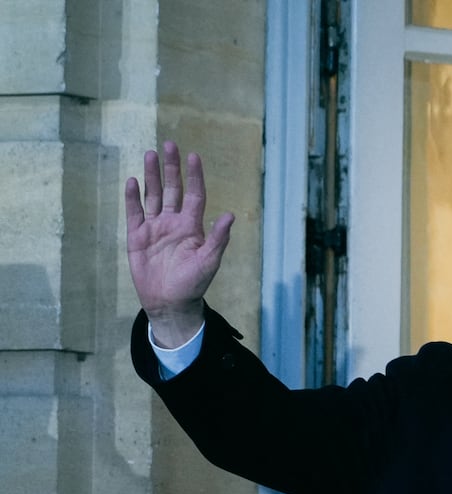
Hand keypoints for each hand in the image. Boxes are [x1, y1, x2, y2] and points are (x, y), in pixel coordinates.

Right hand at [124, 141, 234, 347]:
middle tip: (169, 145)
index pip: (194, 195)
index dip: (194, 176)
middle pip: (172, 189)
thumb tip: (230, 215)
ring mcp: (155, 227)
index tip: (194, 156)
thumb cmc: (193, 283)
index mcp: (192, 226)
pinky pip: (135, 213)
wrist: (170, 302)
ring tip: (150, 154)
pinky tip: (133, 181)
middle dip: (171, 168)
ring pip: (153, 196)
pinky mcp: (137, 236)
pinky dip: (133, 197)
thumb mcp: (209, 260)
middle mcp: (174, 222)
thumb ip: (218, 238)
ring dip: (152, 176)